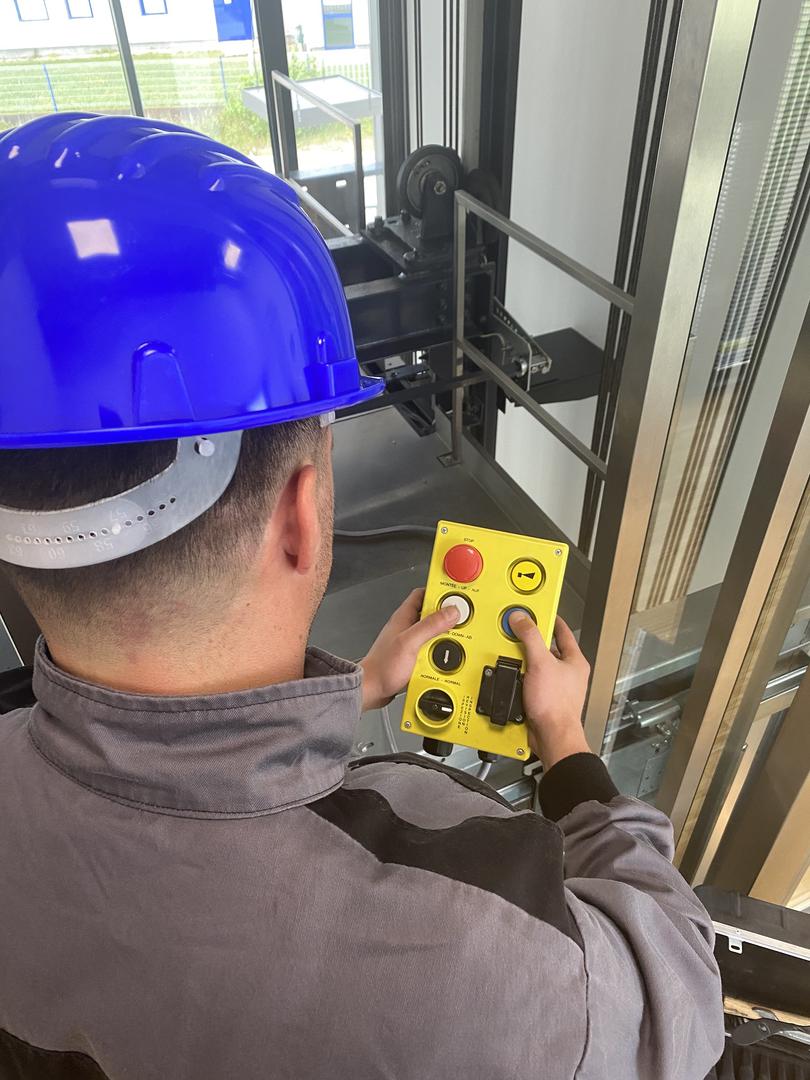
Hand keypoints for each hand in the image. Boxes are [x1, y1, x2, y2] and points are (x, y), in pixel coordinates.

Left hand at [360, 588, 458, 710]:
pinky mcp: (413, 657)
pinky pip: (431, 649)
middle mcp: (407, 628)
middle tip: (459, 622)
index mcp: (404, 617)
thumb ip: (430, 626)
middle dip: (446, 618)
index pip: (423, 594)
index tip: (455, 596)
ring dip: (444, 638)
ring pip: (433, 633)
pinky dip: (439, 653)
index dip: (439, 592)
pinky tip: (443, 658)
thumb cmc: (381, 667)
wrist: (371, 691)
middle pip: (432, 614)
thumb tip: (450, 612)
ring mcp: (410, 642)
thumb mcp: (409, 643)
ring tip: (452, 641)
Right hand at [508, 612, 590, 767]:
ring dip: (523, 661)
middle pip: (547, 648)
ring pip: (537, 665)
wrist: (551, 736)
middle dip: (530, 641)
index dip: (550, 619)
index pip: (563, 631)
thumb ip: (530, 637)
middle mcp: (568, 673)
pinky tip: (512, 677)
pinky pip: (530, 681)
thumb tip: (521, 619)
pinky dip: (520, 677)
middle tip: (517, 633)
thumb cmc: (556, 705)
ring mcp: (556, 686)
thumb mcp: (540, 663)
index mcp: (575, 661)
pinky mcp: (544, 698)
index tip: (538, 611)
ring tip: (513, 656)